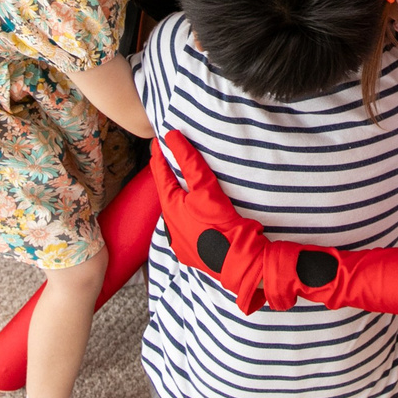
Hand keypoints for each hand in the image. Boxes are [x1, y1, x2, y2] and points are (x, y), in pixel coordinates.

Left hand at [150, 131, 270, 312]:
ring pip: (177, 213)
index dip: (160, 156)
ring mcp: (180, 242)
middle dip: (170, 178)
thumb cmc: (221, 224)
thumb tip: (173, 136)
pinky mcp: (192, 253)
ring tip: (188, 188)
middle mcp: (170, 227)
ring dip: (181, 200)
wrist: (239, 261)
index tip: (159, 142)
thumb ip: (189, 161)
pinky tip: (199, 216)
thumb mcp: (206, 188)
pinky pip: (186, 230)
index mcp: (170, 208)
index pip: (160, 176)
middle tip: (173, 161)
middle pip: (168, 195)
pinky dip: (190, 218)